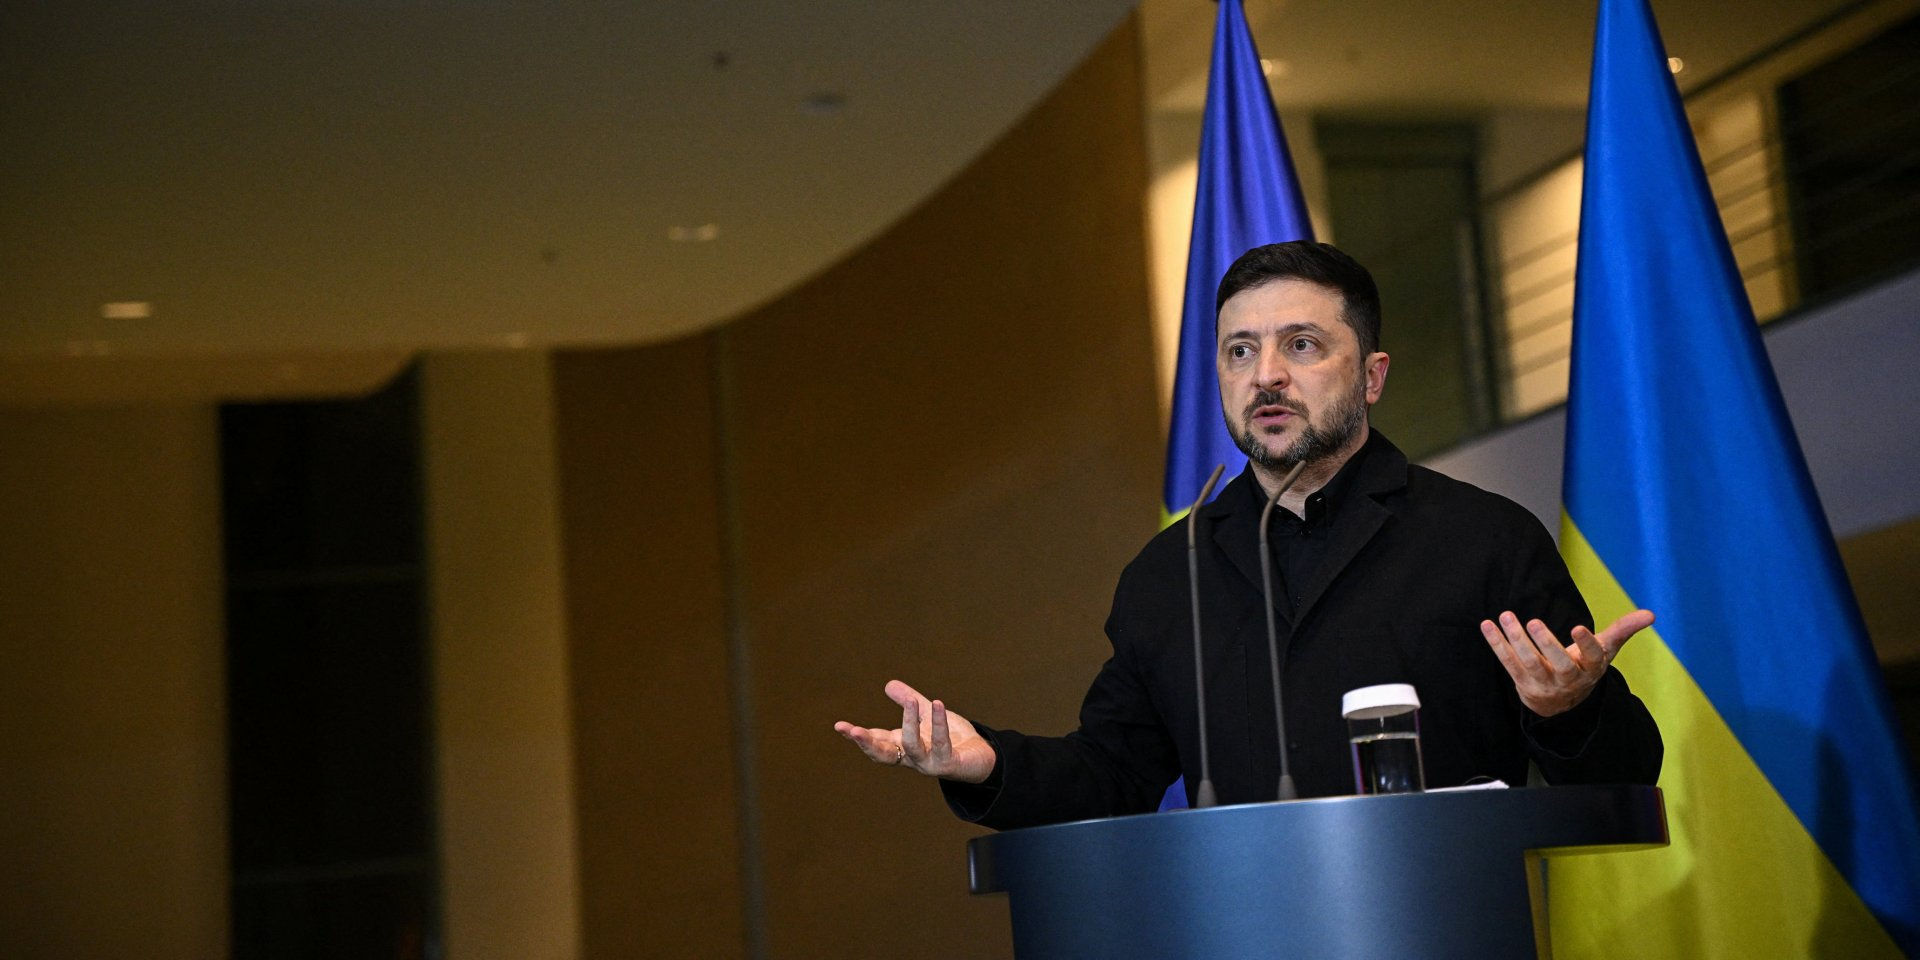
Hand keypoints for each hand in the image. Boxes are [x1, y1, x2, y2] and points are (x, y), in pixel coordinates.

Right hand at [833, 680, 996, 783]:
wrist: (981, 758)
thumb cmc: (953, 739)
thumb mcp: (927, 716)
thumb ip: (909, 701)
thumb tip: (889, 684)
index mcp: (903, 746)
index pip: (876, 741)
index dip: (858, 735)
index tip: (840, 726)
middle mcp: (912, 758)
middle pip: (884, 754)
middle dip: (867, 743)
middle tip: (853, 731)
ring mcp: (928, 763)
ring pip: (912, 746)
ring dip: (909, 723)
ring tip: (912, 702)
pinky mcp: (948, 764)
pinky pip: (941, 743)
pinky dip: (939, 723)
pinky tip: (938, 704)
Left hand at [1480, 609, 1653, 716]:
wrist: (1562, 703)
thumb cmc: (1585, 666)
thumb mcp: (1605, 650)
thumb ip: (1623, 630)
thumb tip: (1651, 614)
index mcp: (1591, 668)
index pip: (1591, 656)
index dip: (1585, 643)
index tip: (1578, 628)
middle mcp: (1568, 679)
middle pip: (1558, 664)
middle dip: (1546, 644)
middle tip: (1534, 622)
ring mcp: (1544, 683)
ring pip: (1529, 663)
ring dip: (1516, 640)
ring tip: (1507, 616)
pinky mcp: (1522, 683)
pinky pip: (1508, 663)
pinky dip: (1497, 644)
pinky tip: (1487, 625)